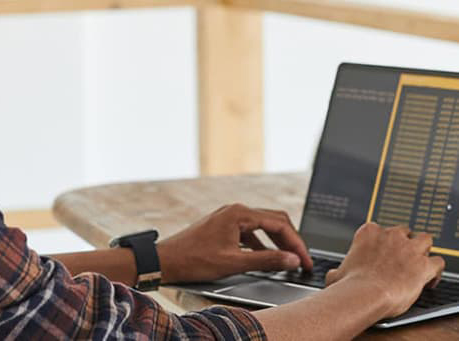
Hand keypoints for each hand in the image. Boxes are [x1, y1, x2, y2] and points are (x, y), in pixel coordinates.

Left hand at [156, 203, 312, 283]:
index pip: (280, 224)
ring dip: (277, 242)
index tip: (306, 261)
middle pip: (274, 220)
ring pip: (263, 225)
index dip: (297, 243)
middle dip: (291, 240)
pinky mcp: (224, 226)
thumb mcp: (234, 262)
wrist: (166, 260)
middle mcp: (235, 210)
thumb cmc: (195, 259)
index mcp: (240, 214)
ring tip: (288, 260)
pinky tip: (266, 258)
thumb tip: (292, 259)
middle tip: (303, 260)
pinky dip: (262, 244)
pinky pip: (250, 232)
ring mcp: (229, 217)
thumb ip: (266, 260)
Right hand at [325, 222, 444, 317]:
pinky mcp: (424, 265)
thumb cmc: (350, 285)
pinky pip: (438, 262)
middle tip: (401, 258)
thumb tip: (334, 275)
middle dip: (405, 242)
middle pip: (405, 231)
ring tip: (419, 263)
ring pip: (426, 239)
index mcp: (368, 233)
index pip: (380, 229)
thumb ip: (339, 270)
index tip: (383, 253)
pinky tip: (429, 280)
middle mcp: (390, 235)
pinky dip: (436, 271)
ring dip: (424, 250)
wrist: (366, 295)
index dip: (383, 242)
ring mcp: (409, 248)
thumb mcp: (336, 275)